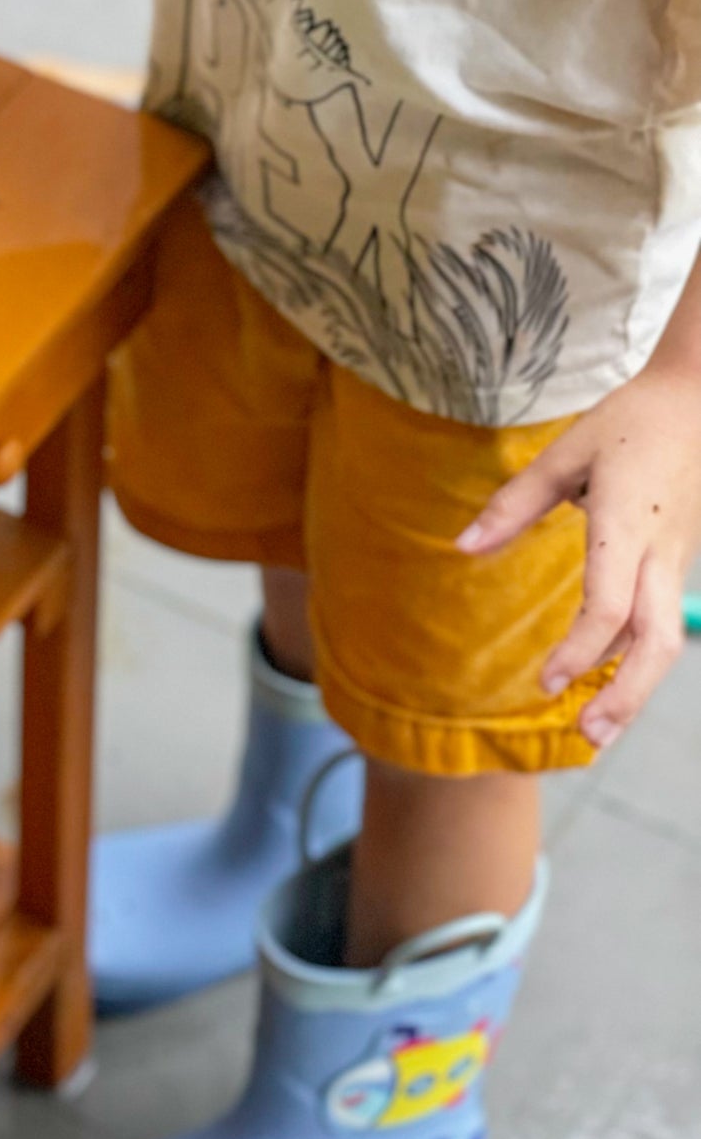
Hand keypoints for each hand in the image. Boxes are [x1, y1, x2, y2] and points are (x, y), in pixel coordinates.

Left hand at [458, 364, 700, 747]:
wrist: (699, 401)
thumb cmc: (627, 423)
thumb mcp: (564, 453)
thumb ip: (513, 504)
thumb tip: (462, 548)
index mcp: (628, 524)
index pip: (610, 606)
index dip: (580, 650)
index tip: (546, 682)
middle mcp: (660, 554)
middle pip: (655, 643)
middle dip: (625, 696)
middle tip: (588, 738)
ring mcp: (675, 561)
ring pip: (666, 639)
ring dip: (635, 688)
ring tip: (598, 729)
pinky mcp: (676, 562)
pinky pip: (660, 620)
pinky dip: (636, 657)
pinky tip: (608, 681)